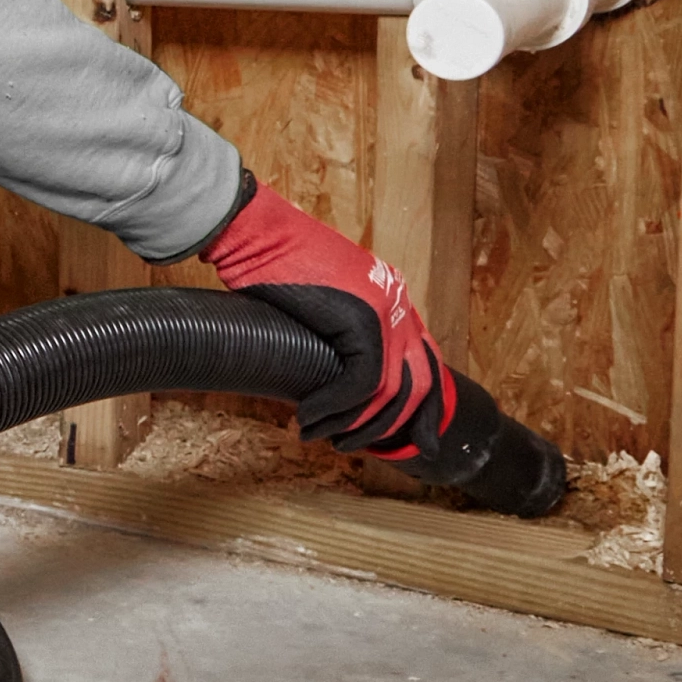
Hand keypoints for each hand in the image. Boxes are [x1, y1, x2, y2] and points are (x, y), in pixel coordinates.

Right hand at [203, 179, 453, 458]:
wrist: (254, 232)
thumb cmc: (269, 261)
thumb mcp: (316, 300)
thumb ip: (337, 330)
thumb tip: (333, 373)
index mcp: (392, 296)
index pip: (426, 362)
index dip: (423, 409)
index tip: (415, 442)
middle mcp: (398, 303)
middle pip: (421, 384)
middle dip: (397, 428)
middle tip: (359, 449)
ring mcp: (386, 310)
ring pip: (391, 391)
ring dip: (356, 424)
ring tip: (322, 436)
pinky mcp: (363, 319)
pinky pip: (363, 382)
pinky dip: (335, 407)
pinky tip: (309, 415)